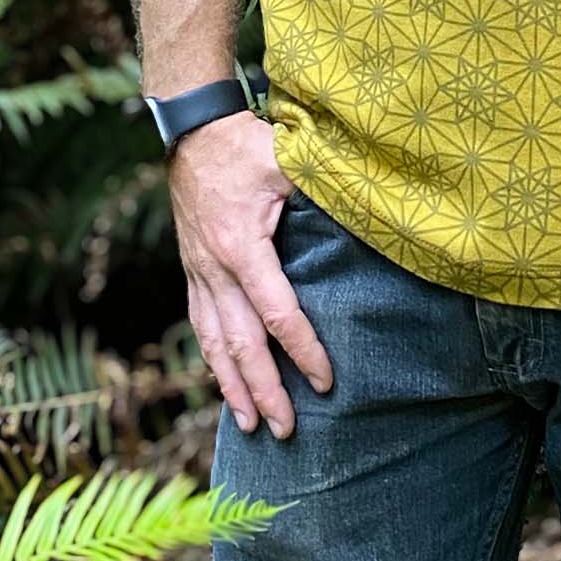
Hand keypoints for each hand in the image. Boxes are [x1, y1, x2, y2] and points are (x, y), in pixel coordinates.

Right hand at [168, 113, 333, 436]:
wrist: (192, 131)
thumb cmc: (244, 145)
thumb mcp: (286, 160)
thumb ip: (320, 189)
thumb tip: (368, 206)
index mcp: (242, 247)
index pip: (277, 313)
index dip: (303, 350)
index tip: (326, 381)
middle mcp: (215, 269)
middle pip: (241, 343)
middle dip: (264, 390)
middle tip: (287, 429)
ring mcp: (199, 273)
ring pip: (214, 343)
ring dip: (232, 388)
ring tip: (250, 425)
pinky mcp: (192, 270)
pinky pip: (200, 325)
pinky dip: (213, 360)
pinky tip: (224, 383)